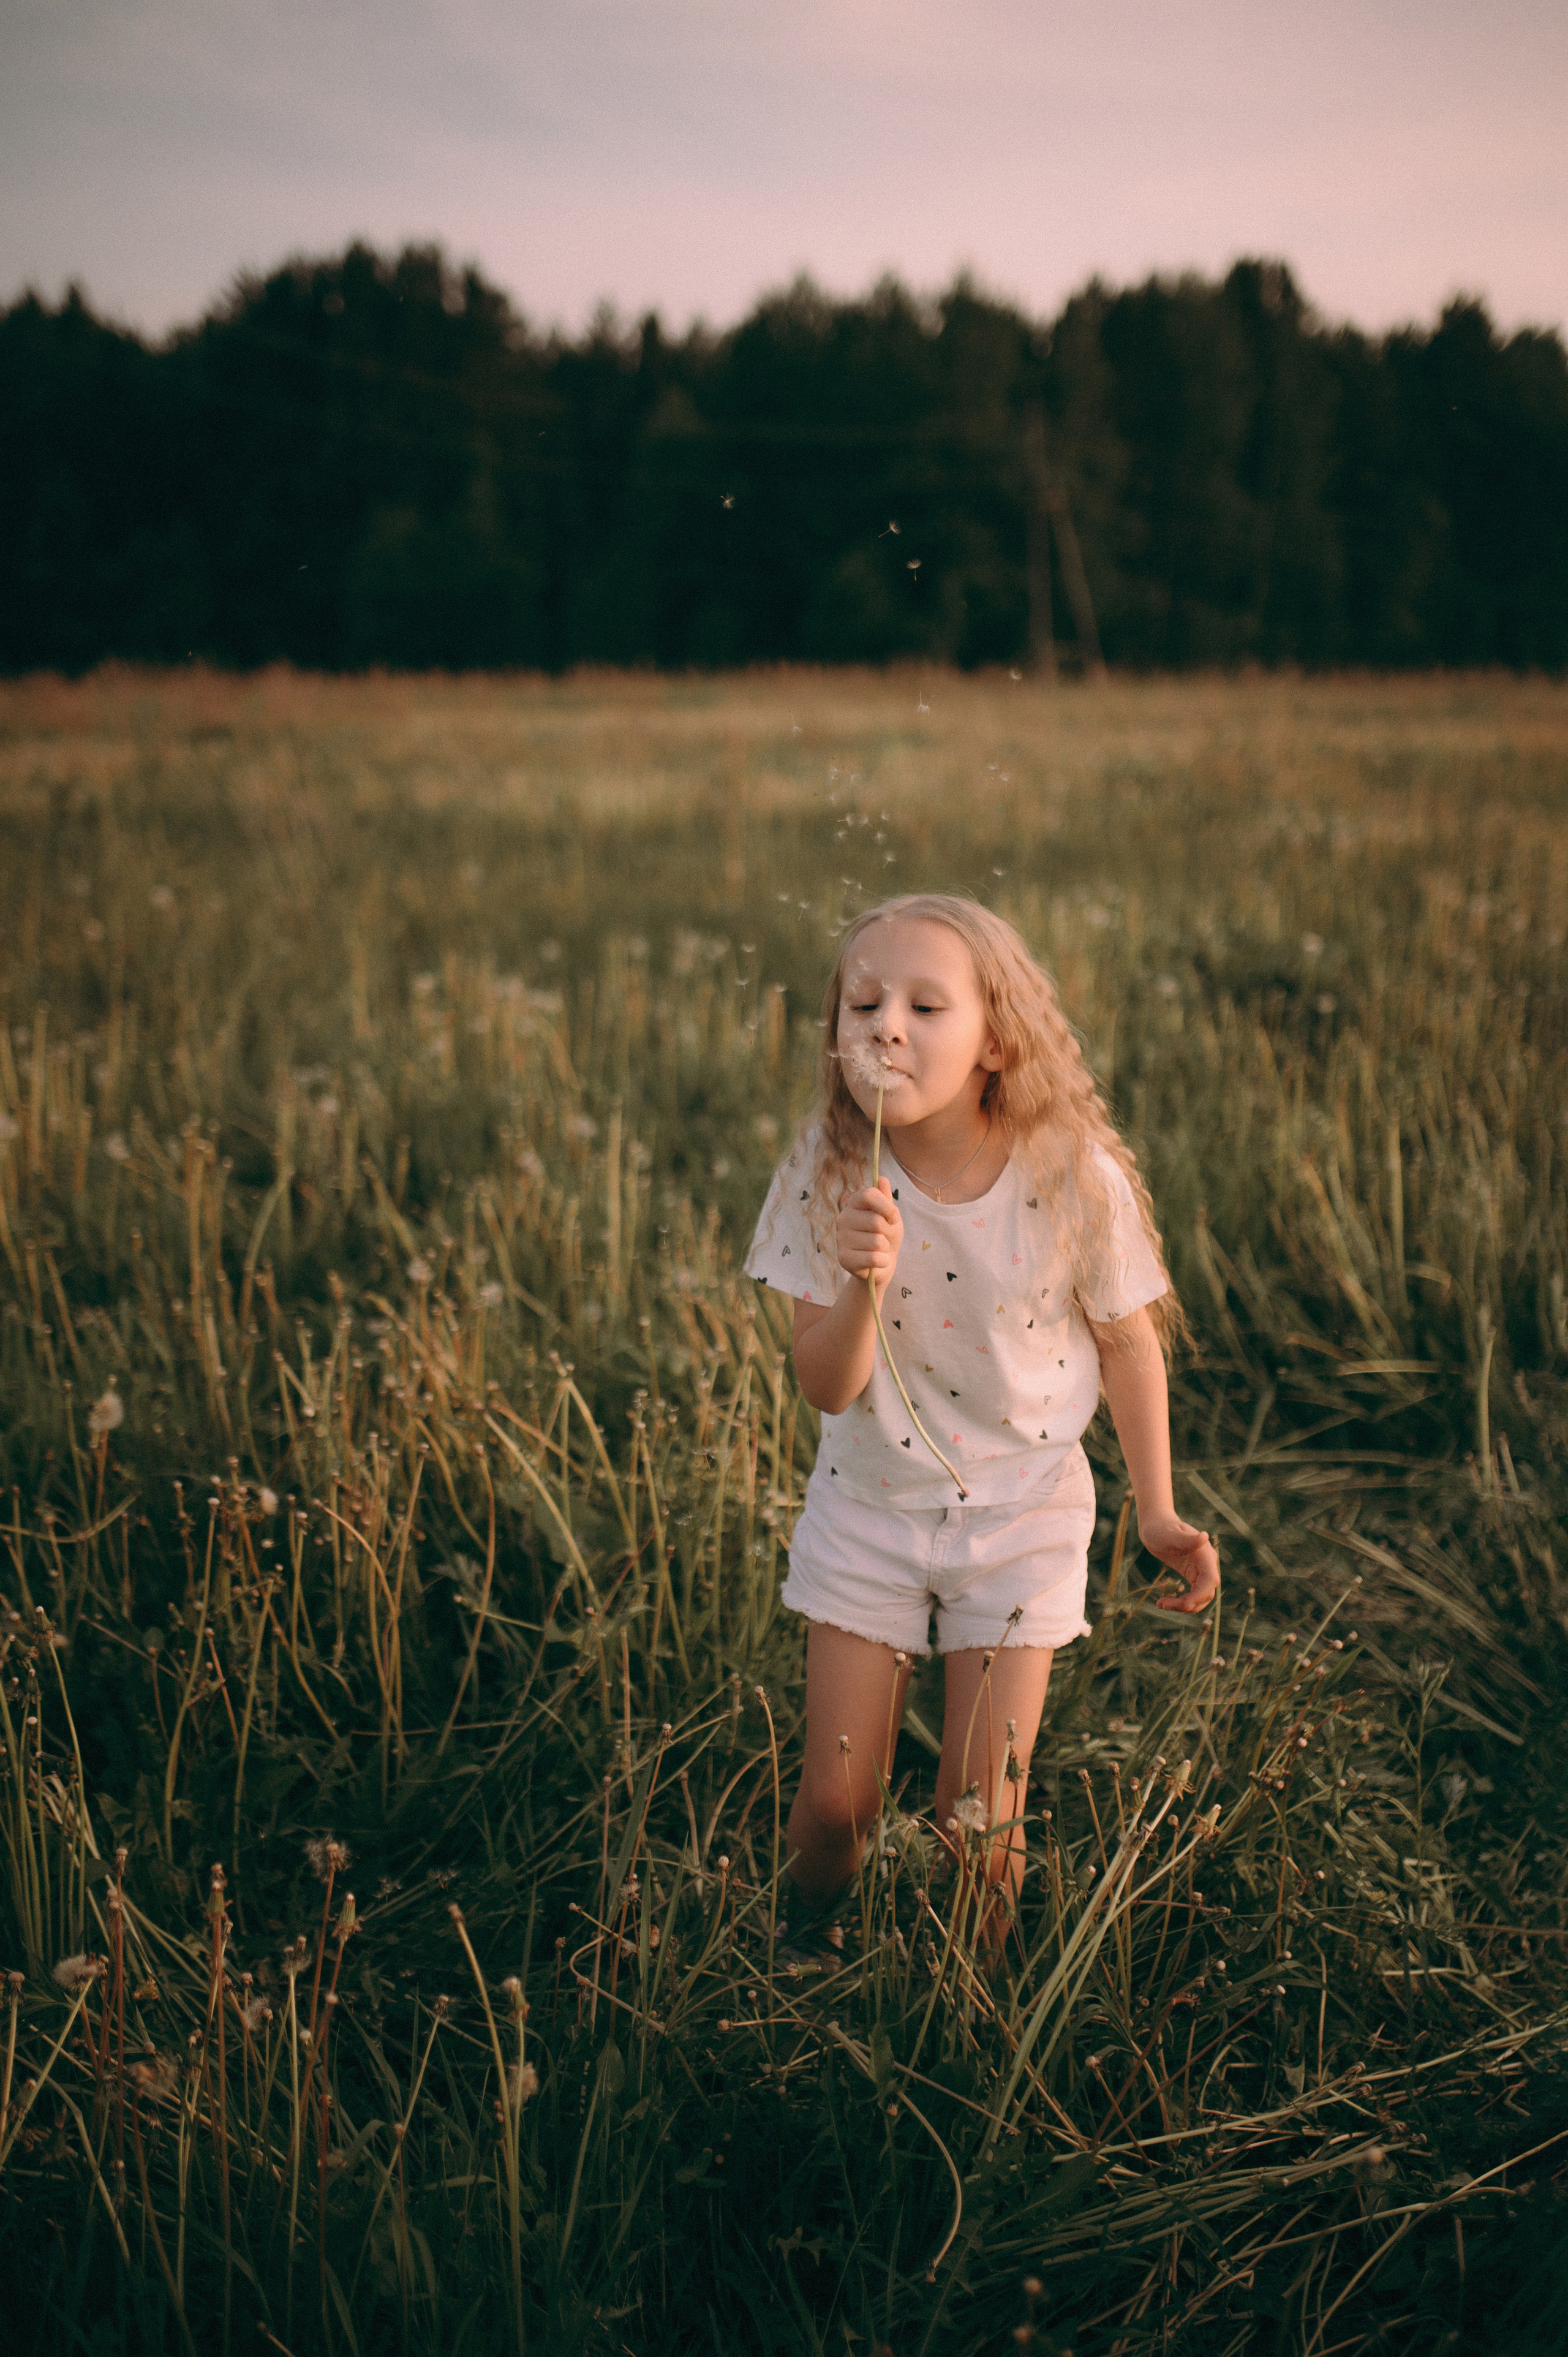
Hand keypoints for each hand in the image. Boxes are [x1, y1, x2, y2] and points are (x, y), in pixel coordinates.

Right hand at [835, 1178, 902, 1294]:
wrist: (881, 1263)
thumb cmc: (886, 1235)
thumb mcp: (890, 1215)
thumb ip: (885, 1198)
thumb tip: (882, 1179)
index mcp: (853, 1203)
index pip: (869, 1195)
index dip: (887, 1207)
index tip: (892, 1217)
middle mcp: (843, 1218)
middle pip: (876, 1221)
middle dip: (889, 1232)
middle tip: (885, 1237)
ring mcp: (841, 1238)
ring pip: (876, 1241)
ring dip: (886, 1248)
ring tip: (880, 1249)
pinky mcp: (843, 1258)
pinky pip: (873, 1258)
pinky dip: (883, 1261)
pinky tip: (878, 1261)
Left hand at [1137, 1510, 1220, 1613]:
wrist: (1156, 1526)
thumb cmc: (1161, 1528)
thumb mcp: (1170, 1534)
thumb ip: (1187, 1539)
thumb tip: (1205, 1537)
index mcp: (1204, 1554)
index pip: (1210, 1580)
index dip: (1201, 1595)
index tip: (1185, 1605)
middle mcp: (1206, 1564)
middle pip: (1206, 1592)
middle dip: (1189, 1603)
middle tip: (1164, 1605)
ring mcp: (1201, 1571)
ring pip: (1200, 1597)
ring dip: (1184, 1605)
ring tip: (1161, 1604)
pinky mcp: (1192, 1575)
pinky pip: (1193, 1594)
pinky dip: (1181, 1602)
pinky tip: (1164, 1601)